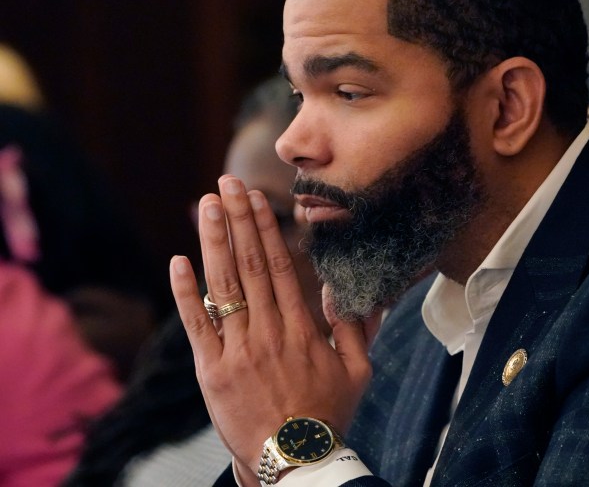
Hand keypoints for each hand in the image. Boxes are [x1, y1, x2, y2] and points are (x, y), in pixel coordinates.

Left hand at [170, 174, 372, 474]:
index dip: (267, 228)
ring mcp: (238, 349)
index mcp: (302, 327)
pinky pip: (197, 325)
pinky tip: (179, 260)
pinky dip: (186, 293)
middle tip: (228, 182)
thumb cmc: (328, 414)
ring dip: (214, 241)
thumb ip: (355, 326)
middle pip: (251, 263)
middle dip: (239, 218)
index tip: (258, 197)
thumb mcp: (358, 370)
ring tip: (206, 204)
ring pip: (225, 285)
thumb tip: (345, 289)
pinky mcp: (212, 370)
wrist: (296, 462)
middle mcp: (269, 330)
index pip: (280, 265)